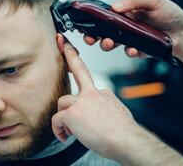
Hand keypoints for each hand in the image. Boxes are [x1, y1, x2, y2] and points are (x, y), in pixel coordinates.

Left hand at [52, 34, 138, 159]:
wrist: (126, 139)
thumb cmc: (124, 131)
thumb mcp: (118, 113)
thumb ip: (106, 106)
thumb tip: (103, 109)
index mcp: (103, 94)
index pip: (89, 78)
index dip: (78, 62)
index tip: (72, 49)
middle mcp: (92, 93)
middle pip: (79, 70)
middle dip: (71, 55)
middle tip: (64, 43)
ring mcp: (81, 101)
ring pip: (62, 103)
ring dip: (64, 117)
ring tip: (72, 130)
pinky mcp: (71, 113)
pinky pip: (56, 120)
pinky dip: (59, 130)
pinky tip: (65, 136)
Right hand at [83, 0, 182, 57]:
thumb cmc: (170, 13)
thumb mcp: (153, 0)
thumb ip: (134, 0)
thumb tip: (115, 6)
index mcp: (126, 14)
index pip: (105, 17)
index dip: (94, 22)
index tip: (86, 25)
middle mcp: (126, 27)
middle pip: (104, 32)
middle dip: (95, 36)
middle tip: (91, 38)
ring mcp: (131, 40)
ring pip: (114, 44)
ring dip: (108, 44)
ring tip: (109, 43)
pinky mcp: (139, 51)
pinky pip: (130, 53)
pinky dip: (129, 52)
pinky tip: (132, 49)